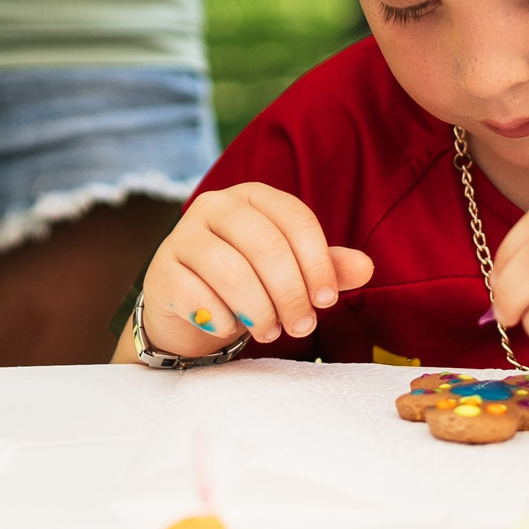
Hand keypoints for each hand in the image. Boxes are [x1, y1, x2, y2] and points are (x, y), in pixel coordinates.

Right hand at [138, 184, 375, 357]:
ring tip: (270, 332)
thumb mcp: (290, 272)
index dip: (318, 263)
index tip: (327, 300)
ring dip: (261, 312)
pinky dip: (224, 321)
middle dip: (292, 294)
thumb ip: (326, 268)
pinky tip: (230, 327)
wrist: (187, 307)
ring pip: (233, 274)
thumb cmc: (248, 282)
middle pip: (267, 247)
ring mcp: (182, 236)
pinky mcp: (161, 271)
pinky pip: (200, 299)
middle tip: (302, 327)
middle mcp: (215, 205)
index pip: (295, 219)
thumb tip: (366, 267)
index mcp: (253, 196)